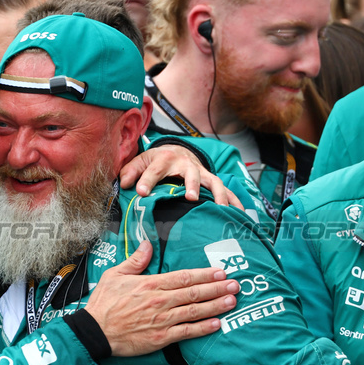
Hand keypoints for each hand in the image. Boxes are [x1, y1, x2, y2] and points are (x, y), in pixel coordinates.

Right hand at [83, 240, 237, 355]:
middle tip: (235, 284)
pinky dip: (203, 328)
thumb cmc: (104, 303)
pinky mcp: (160, 338)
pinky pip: (187, 332)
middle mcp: (159, 301)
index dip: (204, 274)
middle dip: (217, 288)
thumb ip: (135, 261)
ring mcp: (162, 320)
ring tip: (232, 301)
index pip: (184, 277)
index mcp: (150, 284)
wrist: (94, 332)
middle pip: (194, 293)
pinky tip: (217, 324)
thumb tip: (147, 244)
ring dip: (216, 306)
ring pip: (195, 311)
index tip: (220, 271)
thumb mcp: (114, 274)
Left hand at [121, 145, 243, 207]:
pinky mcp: (211, 180)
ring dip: (217, 193)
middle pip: (190, 173)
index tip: (141, 193)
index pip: (154, 170)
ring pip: (212, 181)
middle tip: (191, 197)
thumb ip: (130, 172)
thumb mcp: (139, 162)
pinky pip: (226, 190)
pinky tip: (239, 214)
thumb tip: (124, 184)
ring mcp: (201, 172)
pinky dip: (234, 201)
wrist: (176, 150)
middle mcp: (185, 164)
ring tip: (219, 208)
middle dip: (191, 184)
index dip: (147, 180)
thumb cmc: (154, 161)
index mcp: (163, 159)